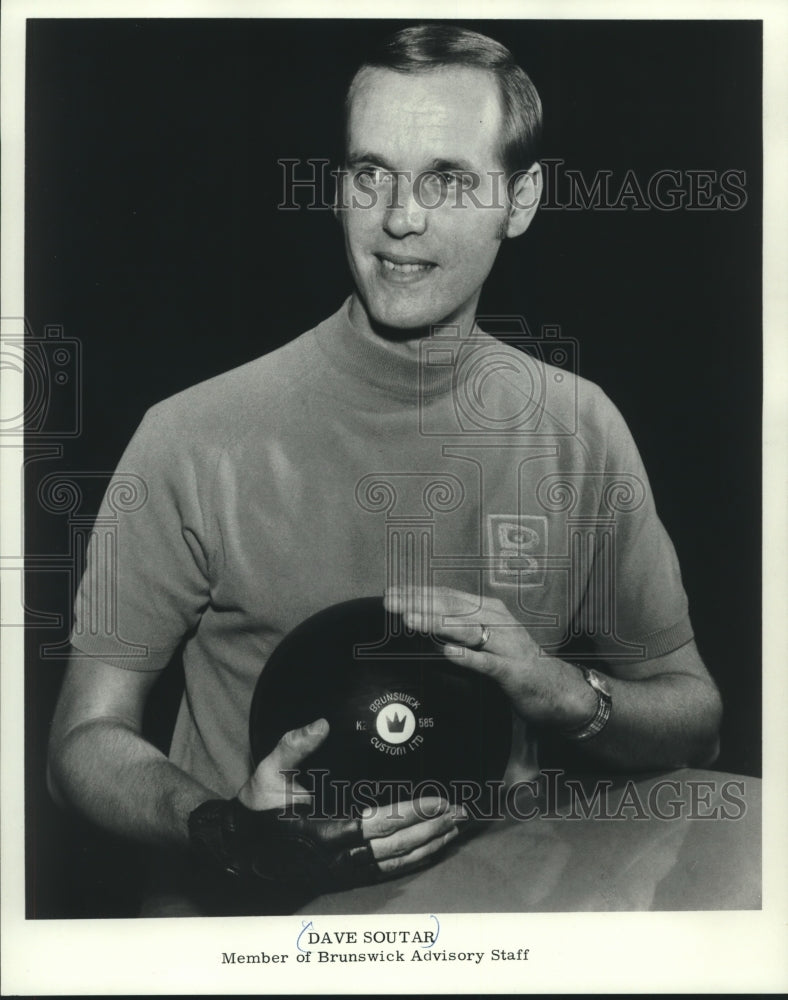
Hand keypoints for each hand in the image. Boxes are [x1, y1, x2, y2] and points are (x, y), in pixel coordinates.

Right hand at [236, 718, 466, 882]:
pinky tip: (432, 848)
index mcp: (326, 830)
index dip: (413, 812)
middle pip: (399, 844)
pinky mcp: (346, 877)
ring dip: (431, 844)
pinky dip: (414, 861)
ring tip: (456, 827)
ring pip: (398, 861)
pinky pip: (388, 871)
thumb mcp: (269, 770)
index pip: (381, 823)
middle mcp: (340, 856)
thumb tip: (322, 723)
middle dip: (433, 827)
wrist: (241, 849)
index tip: (440, 799)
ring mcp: (345, 870)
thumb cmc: (259, 807)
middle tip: (462, 810)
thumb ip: (295, 745)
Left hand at [384, 585, 593, 728]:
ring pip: (467, 630)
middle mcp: (497, 621)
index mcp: (488, 610)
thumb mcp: (485, 639)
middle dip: (419, 603)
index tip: (391, 592)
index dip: (418, 592)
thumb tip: (419, 619)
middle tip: (391, 602)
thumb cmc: (514, 661)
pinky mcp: (513, 671)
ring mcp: (506, 645)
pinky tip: (447, 652)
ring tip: (411, 620)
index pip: (447, 595)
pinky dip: (467, 656)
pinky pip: (488, 663)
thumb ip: (457, 628)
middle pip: (453, 608)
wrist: (555, 688)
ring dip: (437, 623)